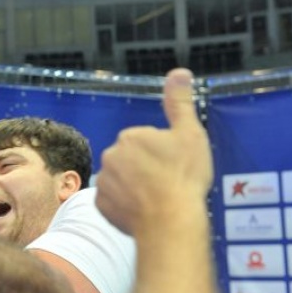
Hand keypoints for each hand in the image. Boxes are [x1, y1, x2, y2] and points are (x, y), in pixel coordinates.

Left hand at [95, 68, 212, 236]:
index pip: (146, 142)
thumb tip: (179, 71)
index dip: (163, 155)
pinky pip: (114, 203)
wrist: (171, 220)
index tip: (174, 167)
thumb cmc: (183, 177)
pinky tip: (144, 212)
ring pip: (122, 181)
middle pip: (132, 161)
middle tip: (167, 184)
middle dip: (146, 169)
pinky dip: (126, 207)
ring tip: (157, 200)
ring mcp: (103, 183)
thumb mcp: (189, 134)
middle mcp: (110, 156)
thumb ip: (180, 102)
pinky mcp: (102, 206)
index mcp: (130, 137)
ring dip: (135, 188)